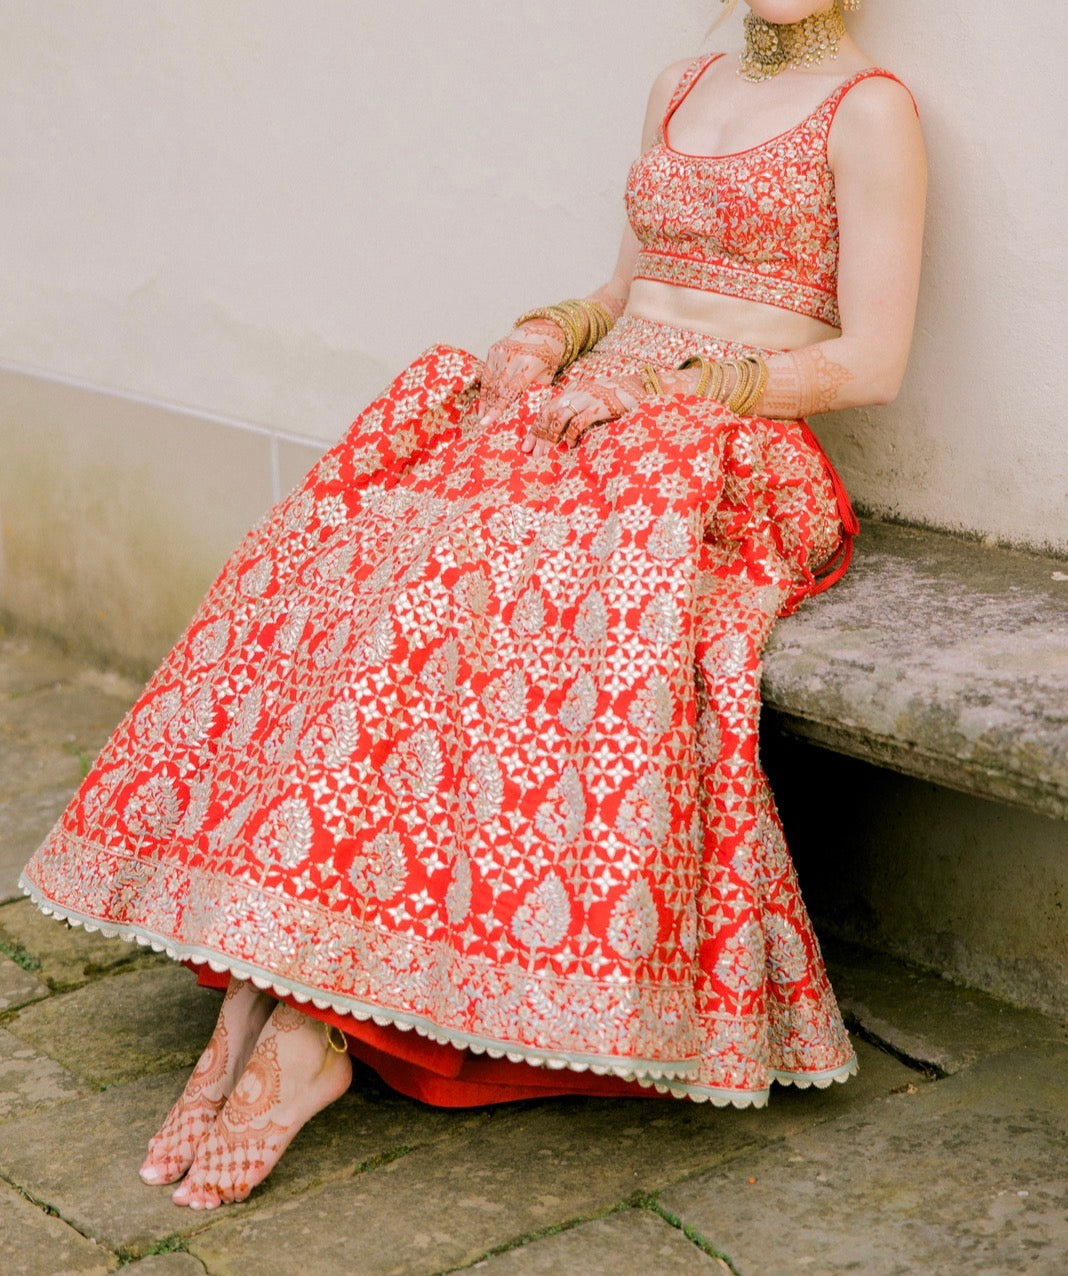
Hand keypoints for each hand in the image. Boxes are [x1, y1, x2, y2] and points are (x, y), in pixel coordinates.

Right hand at [479, 320, 565, 422]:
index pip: (509, 392)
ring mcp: (500, 352)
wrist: (543, 328)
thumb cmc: (548, 356)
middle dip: (490, 407)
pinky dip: (485, 388)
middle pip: (496, 388)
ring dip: (485, 400)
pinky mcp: (493, 350)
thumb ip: (536, 392)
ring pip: (489, 382)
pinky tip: (483, 402)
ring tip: (483, 416)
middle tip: (485, 424)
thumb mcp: (547, 376)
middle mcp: (511, 357)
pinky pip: (486, 373)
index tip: (487, 422)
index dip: (497, 409)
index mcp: (528, 365)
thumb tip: (527, 415)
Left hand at [522, 375, 644, 455]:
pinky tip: (568, 445)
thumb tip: (561, 432)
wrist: (642, 387)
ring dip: (551, 436)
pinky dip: (571, 434)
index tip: (527, 445)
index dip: (535, 428)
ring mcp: (589, 398)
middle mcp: (578, 392)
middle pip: (549, 412)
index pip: (547, 408)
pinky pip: (579, 421)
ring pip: (559, 415)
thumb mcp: (593, 400)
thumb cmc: (617, 398)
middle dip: (539, 434)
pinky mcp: (601, 405)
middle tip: (533, 453)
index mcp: (574, 390)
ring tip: (547, 452)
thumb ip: (578, 410)